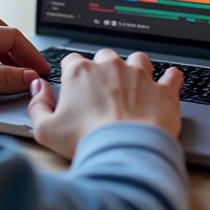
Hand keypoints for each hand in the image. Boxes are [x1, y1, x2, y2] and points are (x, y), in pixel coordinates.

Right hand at [28, 49, 182, 158]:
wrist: (125, 152)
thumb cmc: (86, 141)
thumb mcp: (45, 130)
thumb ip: (37, 105)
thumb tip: (37, 88)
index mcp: (81, 73)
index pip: (72, 61)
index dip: (72, 75)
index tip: (75, 88)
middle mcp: (111, 67)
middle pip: (105, 57)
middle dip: (104, 71)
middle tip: (103, 94)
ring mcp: (139, 76)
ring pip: (137, 60)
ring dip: (135, 70)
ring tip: (134, 87)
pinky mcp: (163, 90)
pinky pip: (172, 75)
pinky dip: (171, 79)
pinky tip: (168, 84)